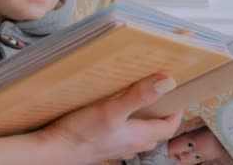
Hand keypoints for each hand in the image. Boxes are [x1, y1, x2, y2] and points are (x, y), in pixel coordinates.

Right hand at [37, 73, 181, 163]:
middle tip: (156, 94)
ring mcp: (115, 147)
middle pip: (154, 131)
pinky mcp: (101, 146)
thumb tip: (168, 81)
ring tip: (133, 101)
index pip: (168, 126)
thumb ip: (139, 96)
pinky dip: (122, 126)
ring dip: (140, 121)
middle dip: (159, 115)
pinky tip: (109, 116)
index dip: (175, 112)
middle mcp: (131, 144)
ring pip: (137, 135)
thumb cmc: (82, 133)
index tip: (176, 95)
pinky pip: (120, 136)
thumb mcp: (112, 109)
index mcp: (139, 135)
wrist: (56, 151)